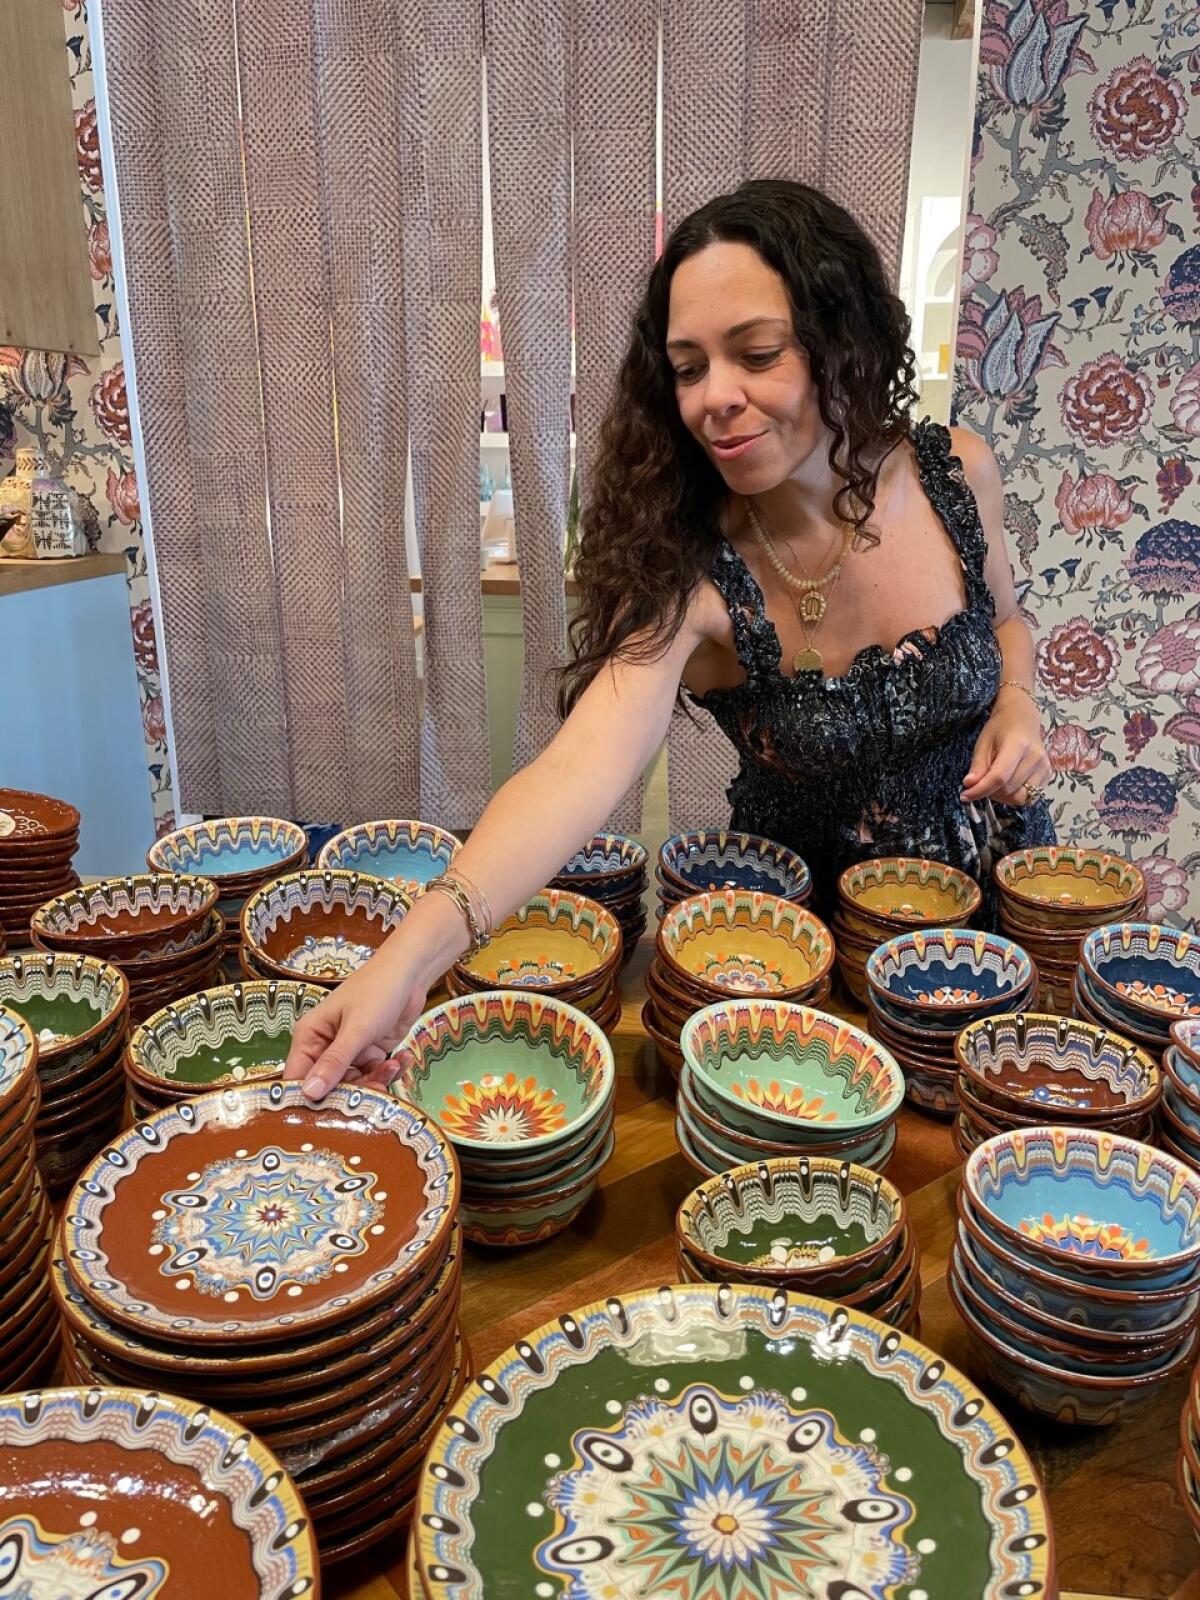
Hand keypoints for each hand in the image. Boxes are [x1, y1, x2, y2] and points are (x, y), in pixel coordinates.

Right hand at [282, 951, 427, 1099]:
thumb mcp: (357, 1028)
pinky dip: (389, 1071)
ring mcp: (349, 1052)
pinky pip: (374, 1074)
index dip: (308, 1099)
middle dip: (352, 1091)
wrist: (411, 974)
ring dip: (376, 1081)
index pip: (297, 1077)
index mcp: (309, 1037)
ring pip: (355, 1084)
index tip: (325, 1116)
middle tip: (376, 1089)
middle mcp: (324, 1047)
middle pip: (329, 1087)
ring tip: (393, 1066)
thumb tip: (308, 1093)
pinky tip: (402, 1058)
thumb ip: (334, 1062)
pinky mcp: (371, 1053)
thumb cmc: (377, 992)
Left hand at [961, 691, 1051, 806]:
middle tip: (980, 784)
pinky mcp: (1048, 775)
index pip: (999, 777)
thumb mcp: (983, 743)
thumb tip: (970, 786)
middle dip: (990, 792)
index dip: (981, 790)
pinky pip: (1030, 797)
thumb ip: (978, 766)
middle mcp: (1035, 757)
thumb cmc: (1000, 729)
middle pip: (1009, 789)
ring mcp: (1044, 767)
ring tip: (994, 784)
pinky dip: (1015, 796)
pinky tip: (1007, 784)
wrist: (1022, 719)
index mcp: (1018, 745)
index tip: (965, 796)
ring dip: (1003, 797)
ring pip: (1020, 797)